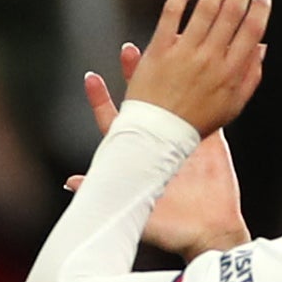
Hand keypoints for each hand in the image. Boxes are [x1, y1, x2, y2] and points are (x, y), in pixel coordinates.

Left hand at [72, 48, 248, 255]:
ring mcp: (184, 140)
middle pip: (143, 101)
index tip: (91, 77)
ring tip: (172, 46)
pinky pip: (210, 110)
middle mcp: (158, 144)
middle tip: (128, 48)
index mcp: (137, 158)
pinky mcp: (210, 141)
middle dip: (136, 75)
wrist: (210, 234)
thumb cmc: (172, 230)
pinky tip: (211, 63)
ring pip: (176, 98)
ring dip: (173, 73)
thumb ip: (104, 195)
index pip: (113, 122)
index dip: (101, 100)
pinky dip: (211, 88)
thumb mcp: (136, 214)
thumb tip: (70, 182)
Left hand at [122, 0, 268, 136]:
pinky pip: (172, 13)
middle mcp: (210, 59)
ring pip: (206, 8)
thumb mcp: (231, 106)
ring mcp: (184, 52)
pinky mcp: (160, 49)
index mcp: (230, 73)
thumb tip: (262, 48)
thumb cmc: (195, 122)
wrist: (157, 135)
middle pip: (231, 14)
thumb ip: (250, 77)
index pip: (251, 32)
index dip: (259, 10)